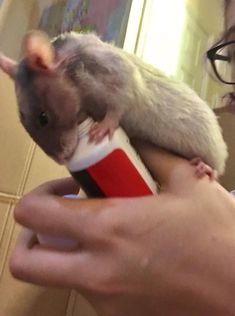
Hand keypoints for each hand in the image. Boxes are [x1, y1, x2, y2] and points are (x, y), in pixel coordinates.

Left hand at [10, 144, 234, 315]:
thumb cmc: (217, 234)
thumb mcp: (188, 181)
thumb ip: (153, 154)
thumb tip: (136, 139)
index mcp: (109, 228)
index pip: (34, 213)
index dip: (40, 196)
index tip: (67, 189)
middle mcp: (97, 269)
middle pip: (24, 260)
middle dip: (32, 237)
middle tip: (59, 219)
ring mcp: (105, 301)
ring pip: (58, 276)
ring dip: (67, 252)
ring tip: (102, 235)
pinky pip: (88, 291)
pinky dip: (93, 270)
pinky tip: (124, 257)